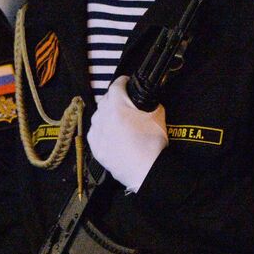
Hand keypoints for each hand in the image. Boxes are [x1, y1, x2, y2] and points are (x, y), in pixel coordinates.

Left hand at [87, 76, 167, 193]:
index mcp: (117, 106)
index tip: (127, 82)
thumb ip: (151, 102)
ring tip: (118, 120)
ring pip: (98, 116)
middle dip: (114, 99)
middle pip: (105, 100)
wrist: (146, 171)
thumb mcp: (158, 116)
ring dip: (106, 114)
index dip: (123, 81)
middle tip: (125, 103)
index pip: (116, 85)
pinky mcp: (95, 148)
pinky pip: (95, 132)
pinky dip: (102, 130)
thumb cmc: (152, 145)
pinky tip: (111, 134)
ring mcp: (97, 133)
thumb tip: (148, 99)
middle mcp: (103, 117)